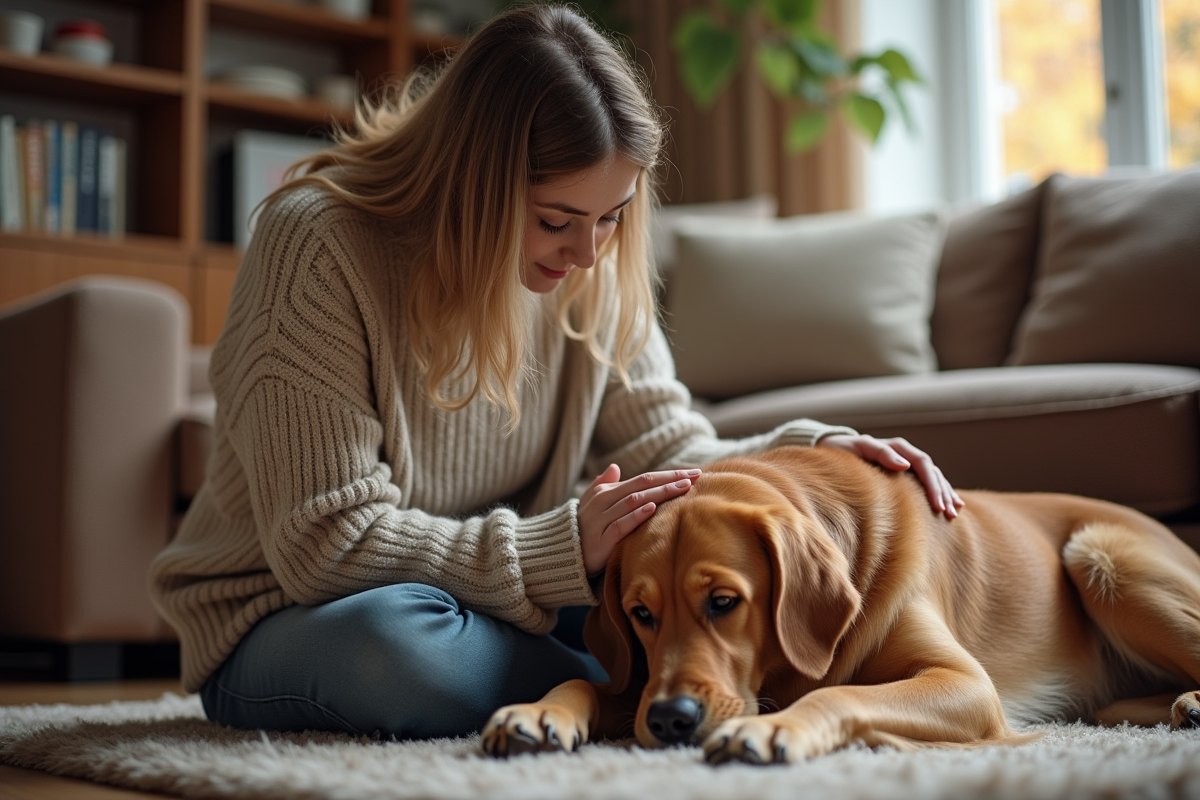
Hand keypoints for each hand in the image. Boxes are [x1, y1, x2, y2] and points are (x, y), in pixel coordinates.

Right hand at [578, 464, 699, 574]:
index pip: (643, 479)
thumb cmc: (582, 528)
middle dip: (670, 480)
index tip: (692, 472)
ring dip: (660, 493)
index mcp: (606, 491)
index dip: (669, 475)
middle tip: (695, 476)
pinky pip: (620, 525)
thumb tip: (614, 467)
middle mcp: (604, 502)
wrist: (560, 553)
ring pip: (634, 501)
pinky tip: (652, 508)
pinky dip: (636, 515)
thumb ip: (604, 485)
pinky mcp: (600, 541)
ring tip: (682, 488)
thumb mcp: (591, 504)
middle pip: (642, 486)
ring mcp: (601, 520)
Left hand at [817, 435, 963, 519]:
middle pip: (932, 472)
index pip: (923, 464)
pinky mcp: (905, 475)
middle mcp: (905, 454)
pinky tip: (952, 505)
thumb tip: (905, 465)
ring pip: (934, 477)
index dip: (932, 485)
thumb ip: (880, 453)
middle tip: (949, 514)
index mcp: (897, 447)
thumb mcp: (857, 449)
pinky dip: (941, 492)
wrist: (833, 452)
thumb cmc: (842, 452)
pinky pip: (928, 482)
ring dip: (946, 494)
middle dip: (943, 493)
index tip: (938, 507)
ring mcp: (907, 464)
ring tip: (955, 513)